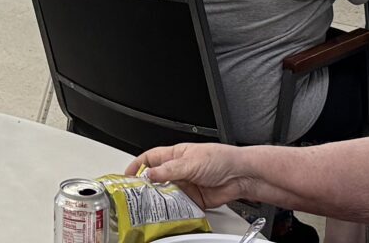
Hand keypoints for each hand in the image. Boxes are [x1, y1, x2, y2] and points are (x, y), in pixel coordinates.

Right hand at [129, 143, 263, 209]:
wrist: (241, 176)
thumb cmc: (221, 159)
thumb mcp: (190, 162)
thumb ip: (169, 170)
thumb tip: (149, 175)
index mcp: (175, 155)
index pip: (150, 159)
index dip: (137, 166)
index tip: (126, 176)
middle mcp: (179, 171)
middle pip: (156, 180)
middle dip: (146, 187)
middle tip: (136, 196)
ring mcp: (186, 186)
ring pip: (166, 195)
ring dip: (161, 200)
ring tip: (153, 206)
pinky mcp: (194, 200)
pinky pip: (179, 207)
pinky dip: (174, 211)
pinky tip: (171, 212)